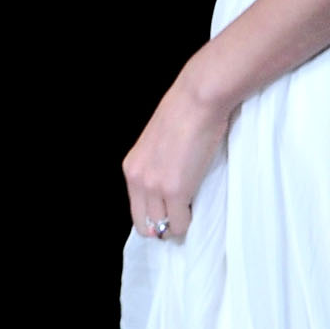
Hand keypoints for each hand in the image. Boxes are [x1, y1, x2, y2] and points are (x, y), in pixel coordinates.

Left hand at [123, 68, 230, 242]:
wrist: (198, 100)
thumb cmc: (185, 113)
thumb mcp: (159, 142)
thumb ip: (157, 165)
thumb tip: (171, 182)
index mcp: (131, 168)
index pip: (135, 209)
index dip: (152, 216)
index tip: (169, 214)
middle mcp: (138, 180)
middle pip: (144, 224)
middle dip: (162, 226)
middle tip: (181, 219)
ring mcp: (155, 187)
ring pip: (161, 227)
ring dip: (177, 225)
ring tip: (191, 213)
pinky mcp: (175, 191)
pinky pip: (180, 223)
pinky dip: (189, 223)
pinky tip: (197, 210)